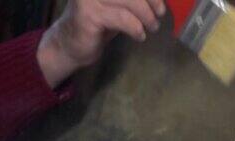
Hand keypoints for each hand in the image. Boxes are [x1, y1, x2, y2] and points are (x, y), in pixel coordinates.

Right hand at [37, 0, 165, 87]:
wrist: (72, 43)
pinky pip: (122, 19)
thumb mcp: (121, 5)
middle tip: (160, 15)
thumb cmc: (100, 22)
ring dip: (146, 16)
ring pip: (130, 2)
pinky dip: (136, 28)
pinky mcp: (88, 14)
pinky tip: (139, 35)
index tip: (161, 4)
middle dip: (152, 1)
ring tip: (151, 27)